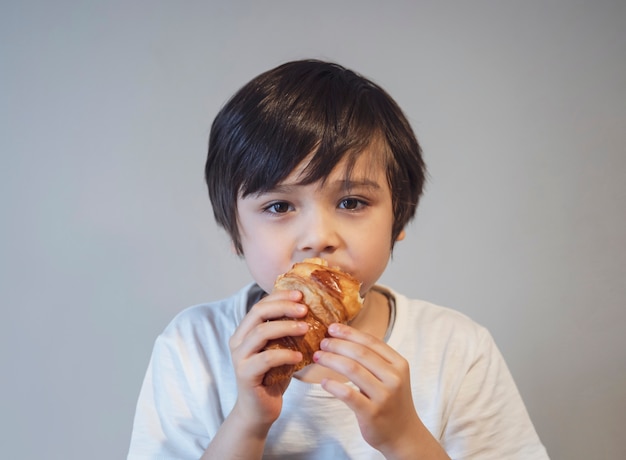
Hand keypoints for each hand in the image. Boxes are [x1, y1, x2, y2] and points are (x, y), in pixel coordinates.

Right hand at [228, 289, 307, 430]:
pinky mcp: (245, 374)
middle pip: (258, 313)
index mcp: (245, 331)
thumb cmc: (273, 377)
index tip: (300, 294)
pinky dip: (285, 354)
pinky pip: (266, 358)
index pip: (260, 305)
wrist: (260, 410)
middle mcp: (238, 341)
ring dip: (286, 327)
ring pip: (261, 333)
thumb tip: (311, 311)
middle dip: (283, 307)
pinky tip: (300, 355)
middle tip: (304, 308)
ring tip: (306, 328)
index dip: (280, 296)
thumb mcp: (280, 349)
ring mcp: (239, 357)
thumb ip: (286, 333)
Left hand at [313, 323, 448, 459]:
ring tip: (318, 357)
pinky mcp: (372, 413)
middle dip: (337, 344)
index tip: (332, 327)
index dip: (350, 332)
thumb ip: (374, 359)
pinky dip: (333, 385)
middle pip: (360, 353)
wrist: (403, 434)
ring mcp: (384, 396)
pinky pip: (347, 394)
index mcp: (399, 364)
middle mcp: (394, 378)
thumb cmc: (391, 400)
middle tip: (322, 342)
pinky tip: (324, 381)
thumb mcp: (391, 376)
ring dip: (331, 360)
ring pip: (352, 369)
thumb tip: (344, 337)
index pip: (371, 341)